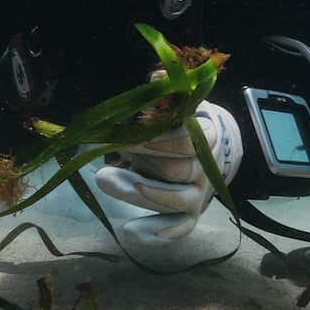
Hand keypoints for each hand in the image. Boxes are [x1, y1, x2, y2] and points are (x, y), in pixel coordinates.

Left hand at [95, 100, 242, 247]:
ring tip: (103, 180)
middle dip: (140, 163)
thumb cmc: (181, 125)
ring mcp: (200, 194)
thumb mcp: (177, 105)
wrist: (205, 151)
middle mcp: (206, 169)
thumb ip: (166, 93)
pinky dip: (158, 233)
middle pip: (176, 171)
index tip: (128, 136)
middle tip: (108, 151)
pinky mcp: (190, 215)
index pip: (186, 142)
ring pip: (175, 201)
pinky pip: (179, 228)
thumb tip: (158, 76)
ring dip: (138, 193)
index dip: (158, 141)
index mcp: (206, 138)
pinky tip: (129, 232)